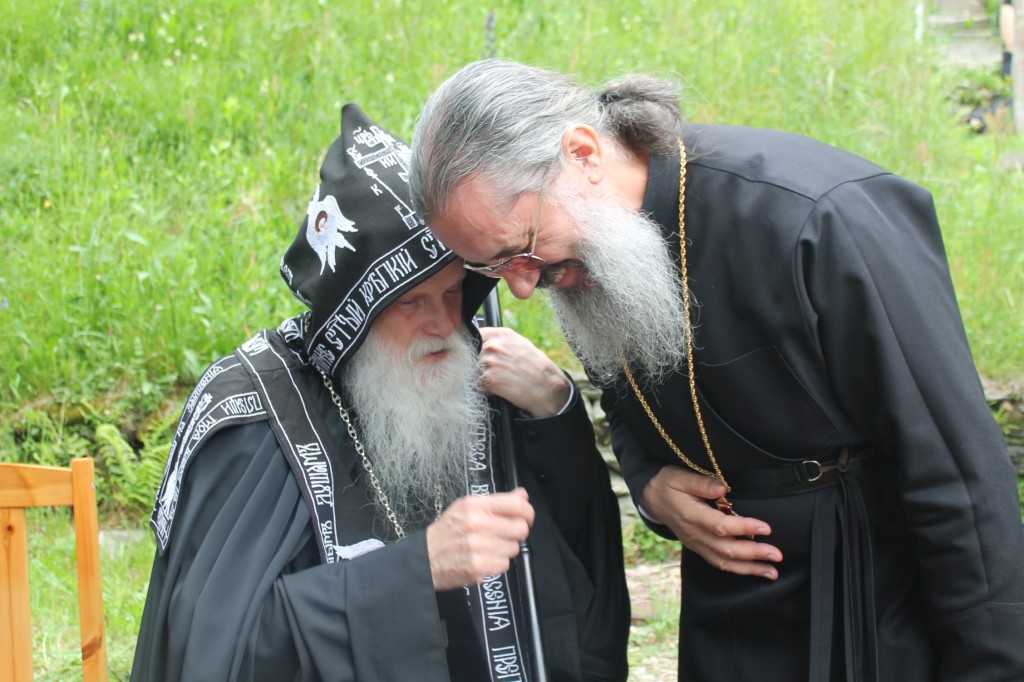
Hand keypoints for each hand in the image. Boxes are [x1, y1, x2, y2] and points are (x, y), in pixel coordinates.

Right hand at [426, 488, 534, 590]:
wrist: (424, 558)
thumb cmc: (447, 532)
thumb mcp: (467, 507)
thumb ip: (497, 501)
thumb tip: (523, 495)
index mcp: (475, 506)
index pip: (516, 505)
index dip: (528, 512)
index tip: (526, 516)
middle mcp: (478, 525)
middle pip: (520, 528)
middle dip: (517, 532)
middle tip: (505, 533)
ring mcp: (479, 548)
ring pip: (514, 548)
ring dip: (506, 548)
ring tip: (489, 547)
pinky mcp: (479, 567)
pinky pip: (505, 564)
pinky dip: (497, 563)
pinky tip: (484, 558)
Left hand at [478, 327, 569, 417]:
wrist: (548, 388)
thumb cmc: (537, 368)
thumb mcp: (520, 346)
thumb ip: (500, 342)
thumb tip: (483, 344)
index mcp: (502, 335)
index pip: (475, 335)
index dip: (475, 347)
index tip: (478, 354)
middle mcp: (494, 345)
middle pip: (471, 354)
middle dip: (478, 364)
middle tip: (495, 372)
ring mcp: (491, 362)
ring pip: (473, 370)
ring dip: (482, 377)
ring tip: (501, 381)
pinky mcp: (490, 379)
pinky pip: (479, 385)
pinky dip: (487, 389)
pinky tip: (501, 389)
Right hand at [642, 466, 782, 579]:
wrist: (651, 499)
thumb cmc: (668, 484)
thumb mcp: (679, 477)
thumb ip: (701, 483)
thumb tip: (724, 488)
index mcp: (691, 516)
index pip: (720, 526)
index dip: (744, 528)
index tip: (766, 527)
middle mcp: (695, 534)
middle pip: (726, 549)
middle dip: (753, 554)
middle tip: (777, 555)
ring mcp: (696, 544)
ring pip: (724, 562)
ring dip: (749, 569)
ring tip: (772, 572)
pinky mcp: (699, 548)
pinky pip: (719, 563)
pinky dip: (738, 570)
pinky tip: (755, 570)